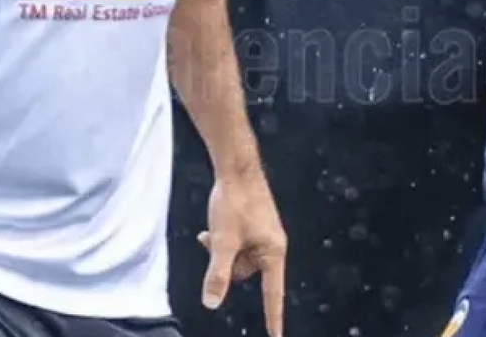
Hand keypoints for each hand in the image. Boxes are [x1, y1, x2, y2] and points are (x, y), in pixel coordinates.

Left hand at [196, 175, 286, 336]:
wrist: (237, 166)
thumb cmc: (235, 202)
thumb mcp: (222, 242)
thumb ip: (217, 275)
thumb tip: (212, 303)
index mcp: (273, 253)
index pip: (273, 294)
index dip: (273, 317)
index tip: (276, 336)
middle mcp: (272, 245)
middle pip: (246, 273)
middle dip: (226, 264)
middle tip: (214, 242)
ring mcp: (263, 234)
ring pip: (238, 258)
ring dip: (222, 251)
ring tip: (210, 233)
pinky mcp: (255, 224)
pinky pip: (238, 244)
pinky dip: (223, 241)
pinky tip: (210, 230)